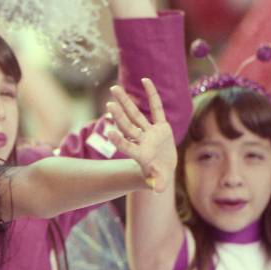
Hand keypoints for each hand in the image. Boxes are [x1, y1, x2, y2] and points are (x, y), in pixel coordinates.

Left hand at [105, 78, 176, 193]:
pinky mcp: (161, 127)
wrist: (162, 169)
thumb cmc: (157, 177)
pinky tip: (145, 80)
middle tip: (108, 103)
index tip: (109, 132)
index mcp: (140, 154)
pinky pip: (157, 109)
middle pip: (127, 126)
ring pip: (136, 115)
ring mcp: (149, 132)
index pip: (127, 146)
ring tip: (113, 88)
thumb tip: (157, 190)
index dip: (119, 140)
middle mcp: (141, 141)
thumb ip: (158, 183)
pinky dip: (152, 95)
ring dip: (126, 102)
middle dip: (119, 115)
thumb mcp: (159, 181)